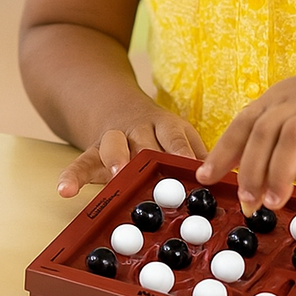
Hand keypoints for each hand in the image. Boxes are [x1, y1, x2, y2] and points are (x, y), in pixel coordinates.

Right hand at [57, 104, 206, 197]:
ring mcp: (114, 138)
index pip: (176, 139)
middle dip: (146, 157)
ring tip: (114, 174)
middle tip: (149, 174)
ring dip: (114, 159)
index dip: (183, 154)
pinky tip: (65, 190)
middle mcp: (139, 130)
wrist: (118, 105)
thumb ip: (199, 157)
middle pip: (143, 141)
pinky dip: (72, 175)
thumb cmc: (159, 133)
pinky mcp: (92, 150)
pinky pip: (80, 161)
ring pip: (112, 145)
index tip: (193, 170)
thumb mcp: (182, 136)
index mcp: (166, 126)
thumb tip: (231, 181)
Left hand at [195, 51, 295, 212]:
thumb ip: (276, 136)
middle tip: (245, 201)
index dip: (222, 151)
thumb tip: (249, 177)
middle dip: (250, 169)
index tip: (205, 177)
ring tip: (273, 202)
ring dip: (279, 173)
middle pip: (264, 132)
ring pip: (293, 139)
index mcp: (280, 98)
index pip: (243, 123)